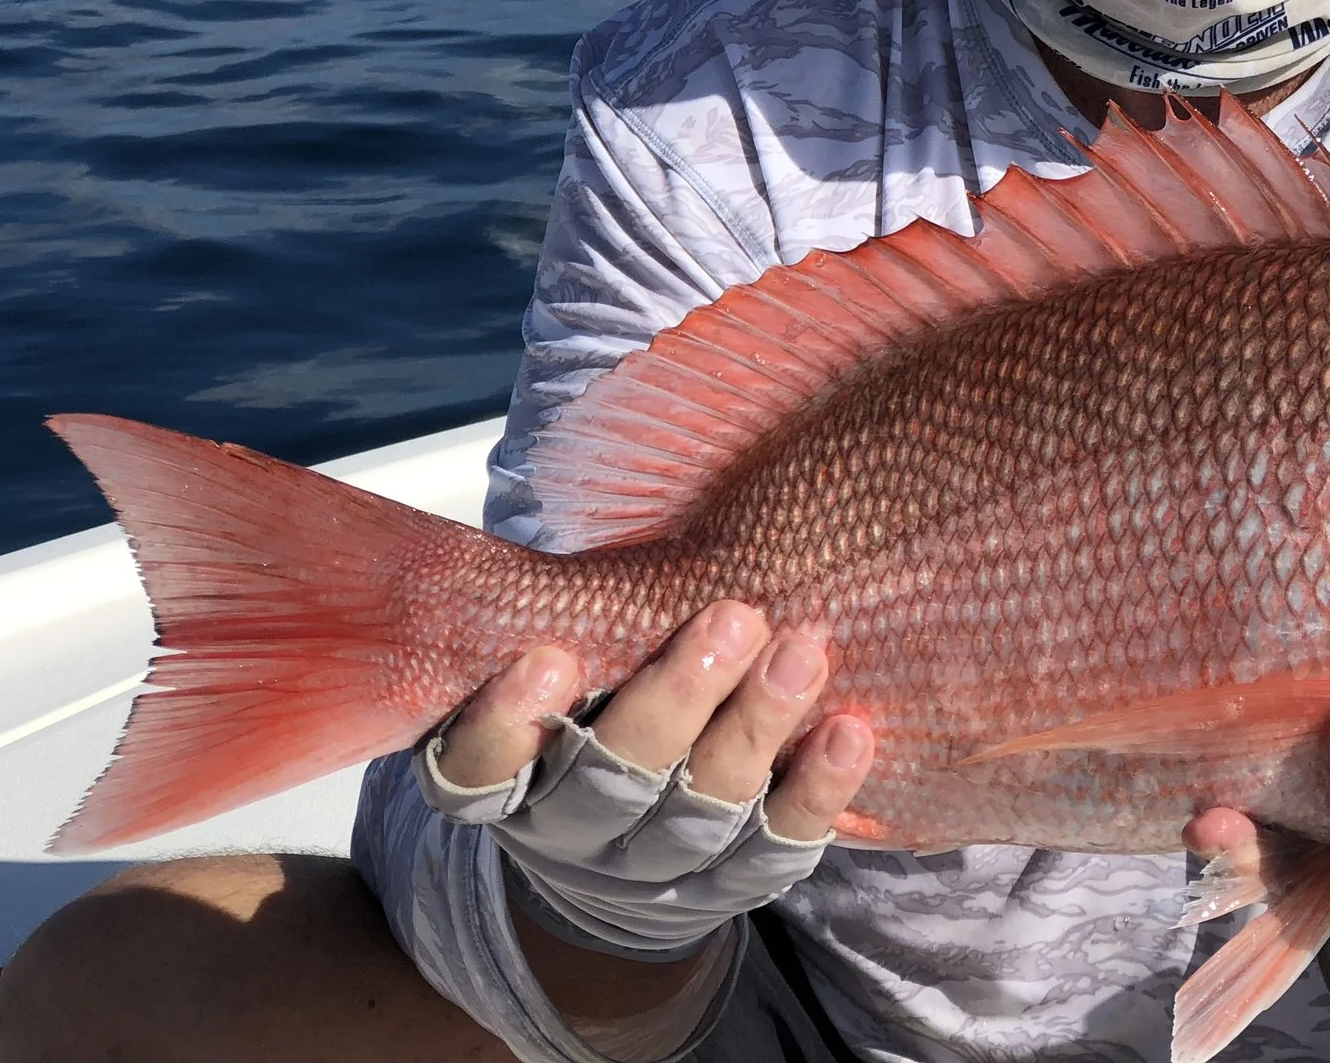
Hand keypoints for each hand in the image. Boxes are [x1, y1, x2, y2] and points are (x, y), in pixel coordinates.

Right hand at [435, 599, 873, 840]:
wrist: (629, 840)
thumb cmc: (600, 689)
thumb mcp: (556, 650)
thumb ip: (560, 599)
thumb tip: (569, 449)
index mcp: (506, 772)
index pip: (479, 763)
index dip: (506, 721)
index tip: (546, 658)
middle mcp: (570, 826)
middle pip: (611, 777)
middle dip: (673, 698)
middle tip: (732, 619)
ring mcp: (654, 862)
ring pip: (700, 813)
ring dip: (757, 726)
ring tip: (804, 654)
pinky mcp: (735, 879)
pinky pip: (778, 846)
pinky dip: (817, 788)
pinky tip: (849, 731)